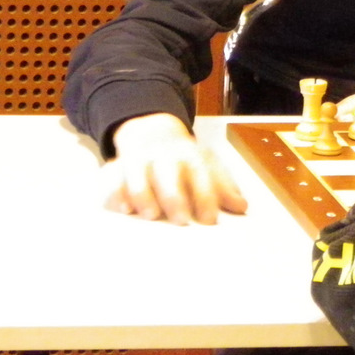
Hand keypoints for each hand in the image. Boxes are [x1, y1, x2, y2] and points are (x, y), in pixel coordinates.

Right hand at [104, 113, 247, 224]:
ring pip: (139, 173)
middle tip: (181, 221)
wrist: (152, 133)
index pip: (201, 174)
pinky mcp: (118, 167)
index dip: (206, 196)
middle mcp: (165, 157)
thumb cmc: (184, 161)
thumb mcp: (208, 166)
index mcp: (191, 157)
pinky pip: (113, 179)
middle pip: (170, 174)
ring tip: (150, 215)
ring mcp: (140, 160)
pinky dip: (116, 193)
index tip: (209, 219)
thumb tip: (241, 207)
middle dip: (175, 197)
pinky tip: (123, 209)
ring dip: (144, 194)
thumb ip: (224, 187)